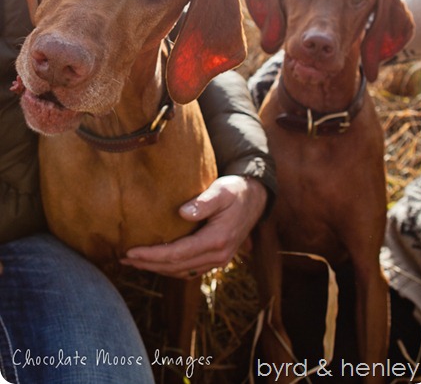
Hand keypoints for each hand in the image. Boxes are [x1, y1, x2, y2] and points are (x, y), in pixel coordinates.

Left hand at [120, 175, 266, 278]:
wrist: (255, 198)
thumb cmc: (235, 190)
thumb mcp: (222, 190)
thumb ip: (204, 202)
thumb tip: (182, 212)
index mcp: (217, 240)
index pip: (177, 253)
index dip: (152, 254)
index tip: (130, 251)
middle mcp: (217, 256)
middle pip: (176, 267)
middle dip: (148, 264)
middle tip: (124, 259)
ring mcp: (218, 260)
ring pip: (181, 272)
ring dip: (157, 269)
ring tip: (134, 261)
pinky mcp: (216, 258)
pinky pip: (189, 270)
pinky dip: (170, 268)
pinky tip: (156, 262)